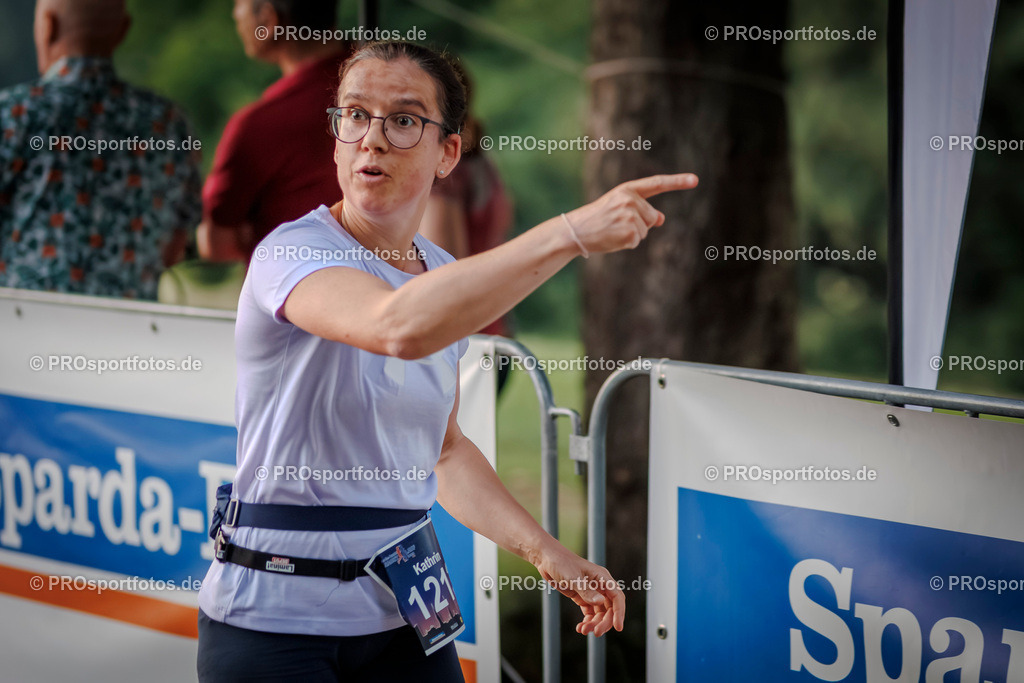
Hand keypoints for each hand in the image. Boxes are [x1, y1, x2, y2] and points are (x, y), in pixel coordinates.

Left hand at [534, 544, 624, 636]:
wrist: (546, 559)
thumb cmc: (560, 563)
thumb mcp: (572, 578)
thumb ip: (586, 591)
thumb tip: (601, 602)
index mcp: (602, 578)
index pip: (617, 597)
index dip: (619, 613)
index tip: (618, 628)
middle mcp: (600, 586)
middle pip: (609, 608)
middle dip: (604, 622)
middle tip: (595, 633)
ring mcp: (591, 592)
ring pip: (600, 613)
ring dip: (594, 623)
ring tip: (583, 630)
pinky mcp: (582, 597)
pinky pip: (590, 613)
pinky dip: (587, 621)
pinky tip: (580, 628)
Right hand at [565, 173, 698, 254]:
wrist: (575, 231)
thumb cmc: (596, 220)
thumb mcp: (618, 208)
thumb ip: (641, 210)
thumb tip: (661, 218)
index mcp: (627, 190)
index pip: (656, 184)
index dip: (677, 182)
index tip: (695, 180)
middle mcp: (630, 200)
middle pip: (652, 216)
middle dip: (640, 224)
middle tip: (615, 225)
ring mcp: (630, 216)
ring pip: (645, 231)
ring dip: (631, 235)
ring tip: (611, 231)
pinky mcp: (630, 232)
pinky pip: (637, 241)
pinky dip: (626, 244)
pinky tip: (612, 239)